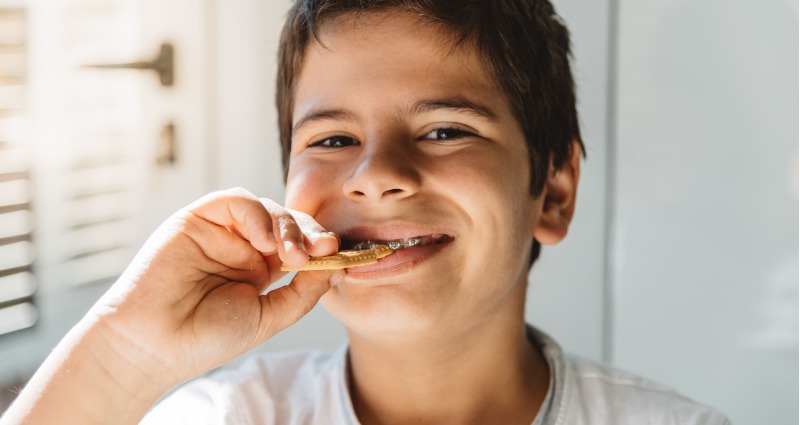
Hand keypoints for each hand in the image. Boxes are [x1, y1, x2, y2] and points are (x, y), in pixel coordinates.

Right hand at [91, 188, 340, 385]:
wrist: (156, 343)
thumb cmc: (207, 336)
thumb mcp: (268, 316)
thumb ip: (302, 291)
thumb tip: (336, 266)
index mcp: (260, 268)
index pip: (300, 245)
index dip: (321, 246)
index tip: (340, 255)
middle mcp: (243, 245)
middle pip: (288, 222)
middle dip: (311, 232)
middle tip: (324, 248)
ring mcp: (221, 230)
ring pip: (266, 208)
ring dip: (287, 225)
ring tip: (291, 255)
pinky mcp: (198, 218)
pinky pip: (235, 200)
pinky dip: (256, 214)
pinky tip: (263, 240)